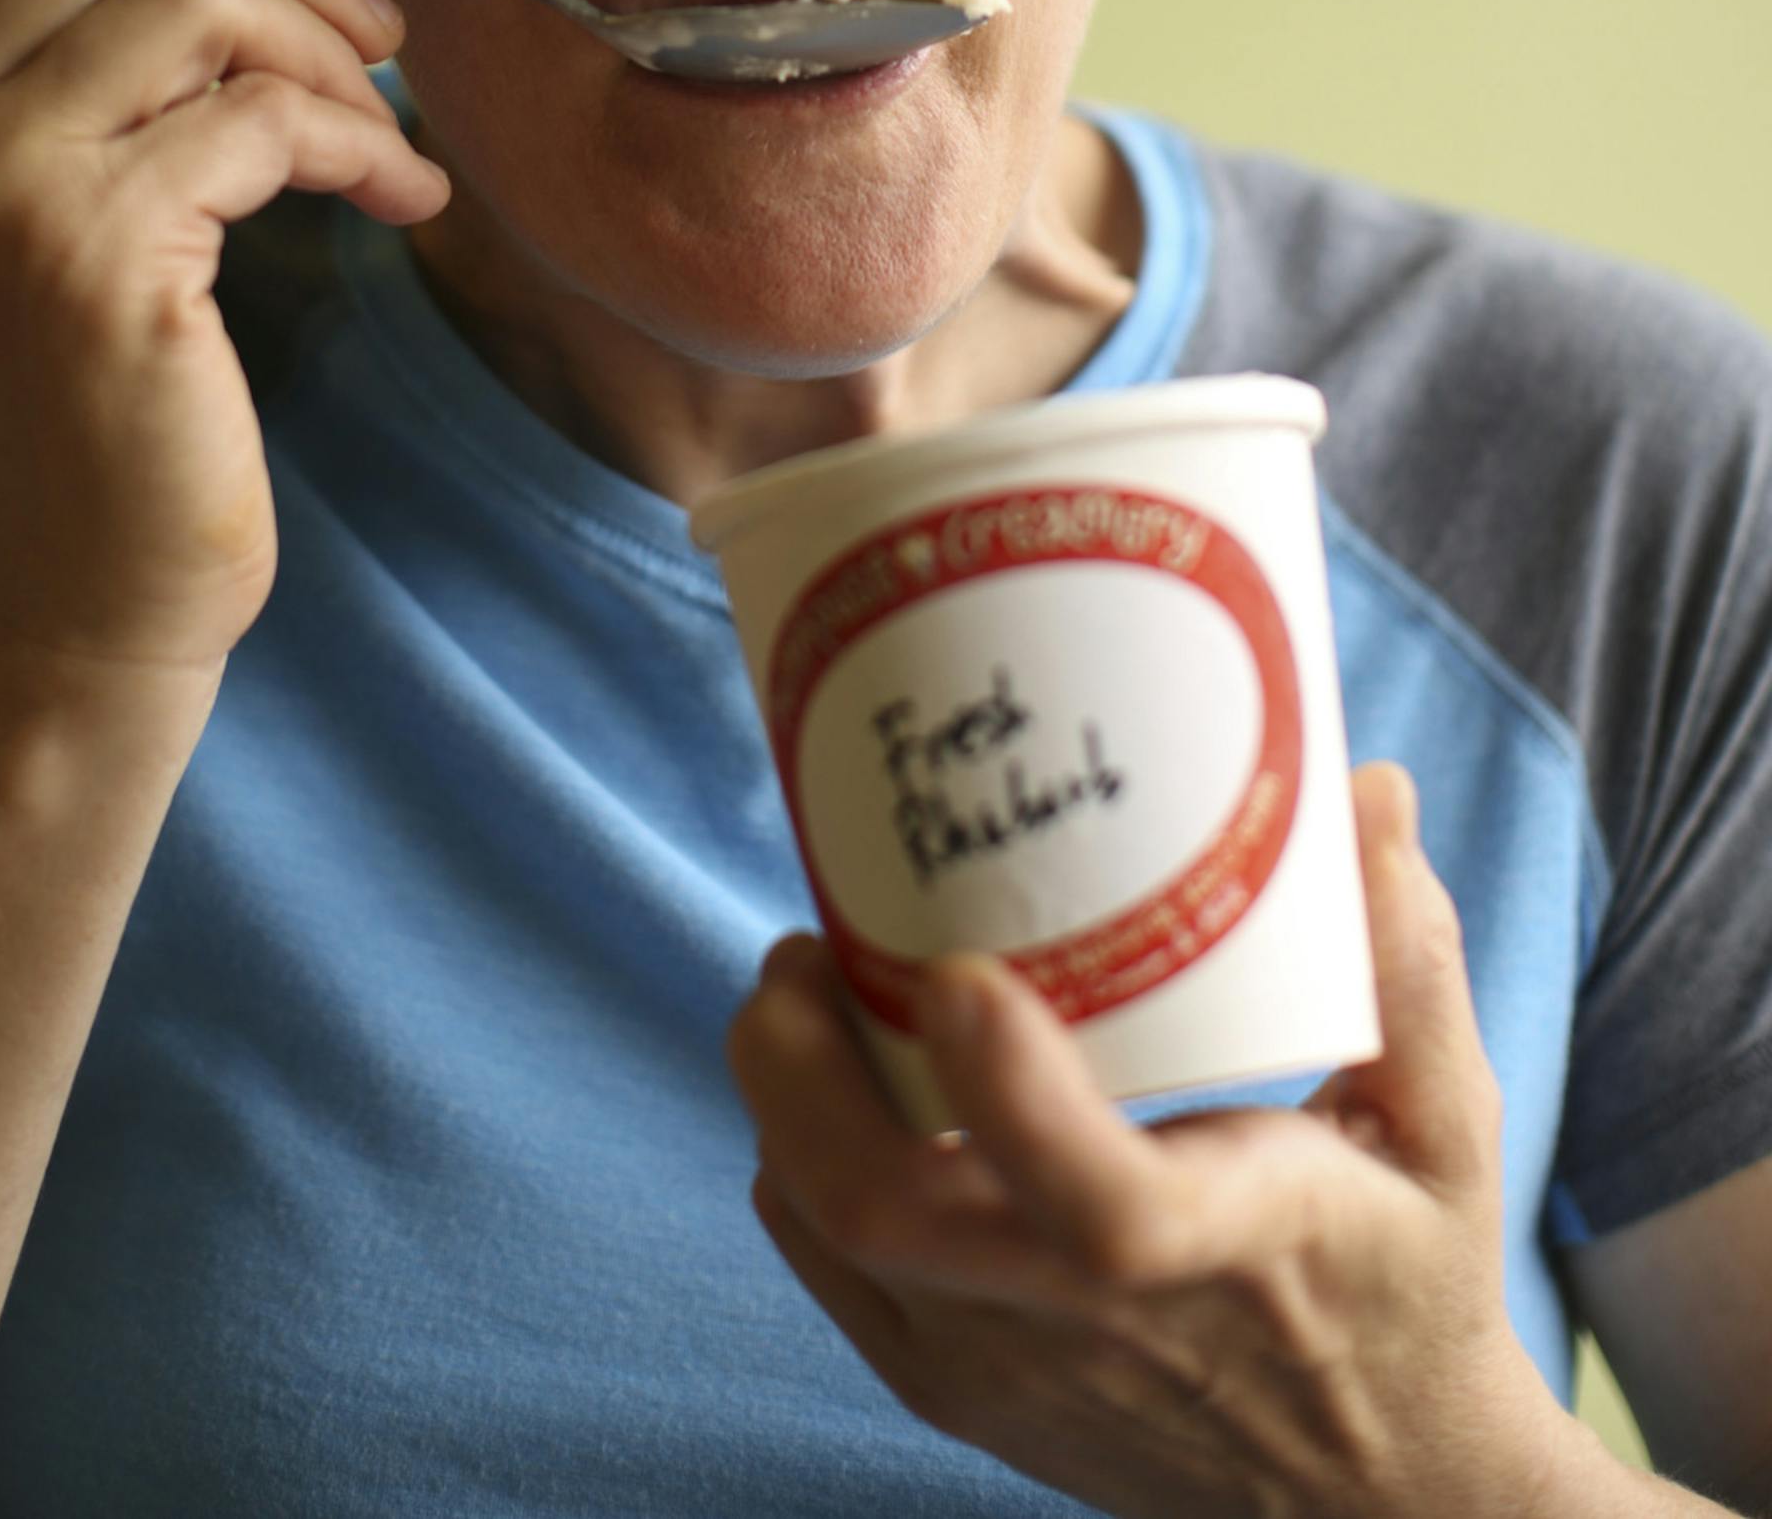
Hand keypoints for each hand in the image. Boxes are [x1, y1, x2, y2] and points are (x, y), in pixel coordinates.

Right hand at [0, 0, 449, 682]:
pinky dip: (362, 141)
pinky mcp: (96, 256)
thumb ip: (53, 65)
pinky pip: (269, 115)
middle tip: (362, 28)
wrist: (65, 613)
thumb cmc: (72, 408)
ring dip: (327, 38)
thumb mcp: (10, 211)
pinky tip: (401, 199)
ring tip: (375, 118)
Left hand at [728, 764, 1575, 1518]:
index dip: (1013, 1094)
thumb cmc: (1404, 1282)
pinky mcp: (954, 1386)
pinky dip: (795, 1155)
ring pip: (831, 1231)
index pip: (1104, 1207)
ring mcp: (1007, 1364)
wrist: (1369, 1500)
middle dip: (806, 1064)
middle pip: (893, 1215)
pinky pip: (826, 1264)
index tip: (958, 971)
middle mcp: (1096, 1322)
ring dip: (787, 1092)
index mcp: (1235, 1247)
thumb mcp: (1445, 1129)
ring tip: (812, 976)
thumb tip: (1364, 785)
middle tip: (809, 937)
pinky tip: (831, 1073)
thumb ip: (1405, 962)